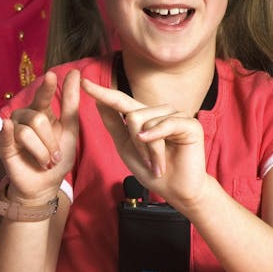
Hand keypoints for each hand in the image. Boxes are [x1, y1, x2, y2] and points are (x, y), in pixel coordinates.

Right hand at [0, 70, 79, 205]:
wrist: (45, 184)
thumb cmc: (58, 158)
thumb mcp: (70, 131)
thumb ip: (71, 103)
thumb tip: (75, 72)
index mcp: (41, 112)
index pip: (43, 96)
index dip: (47, 87)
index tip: (53, 76)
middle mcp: (24, 117)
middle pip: (37, 119)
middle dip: (50, 142)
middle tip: (54, 157)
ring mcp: (12, 130)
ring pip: (26, 132)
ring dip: (41, 152)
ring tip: (44, 161)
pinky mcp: (3, 145)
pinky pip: (7, 135)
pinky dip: (7, 131)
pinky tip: (7, 126)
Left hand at [81, 78, 206, 208]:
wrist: (174, 190)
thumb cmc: (150, 169)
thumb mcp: (124, 145)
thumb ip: (113, 123)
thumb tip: (98, 101)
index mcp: (144, 115)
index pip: (119, 100)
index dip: (101, 91)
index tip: (82, 81)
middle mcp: (159, 111)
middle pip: (132, 115)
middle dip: (135, 143)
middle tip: (147, 161)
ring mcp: (176, 115)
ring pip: (147, 121)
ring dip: (148, 149)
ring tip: (157, 163)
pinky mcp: (190, 124)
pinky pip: (165, 125)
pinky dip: (157, 140)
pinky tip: (158, 157)